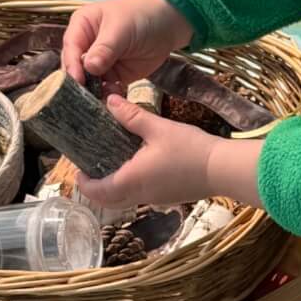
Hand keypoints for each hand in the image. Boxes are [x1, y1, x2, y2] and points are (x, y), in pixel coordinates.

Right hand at [62, 0, 193, 91]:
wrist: (168, 25)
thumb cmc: (140, 17)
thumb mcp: (121, 28)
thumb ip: (105, 48)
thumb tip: (89, 67)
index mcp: (81, 26)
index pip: (70, 48)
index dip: (72, 64)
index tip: (78, 79)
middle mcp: (86, 46)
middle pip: (75, 68)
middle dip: (80, 82)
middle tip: (85, 96)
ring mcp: (99, 63)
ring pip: (88, 81)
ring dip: (93, 91)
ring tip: (100, 99)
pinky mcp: (112, 76)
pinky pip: (104, 89)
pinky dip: (107, 95)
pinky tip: (114, 97)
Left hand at [80, 97, 264, 210]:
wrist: (223, 169)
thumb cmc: (190, 149)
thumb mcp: (158, 128)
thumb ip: (131, 115)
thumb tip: (109, 100)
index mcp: (132, 180)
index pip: (97, 191)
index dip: (84, 184)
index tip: (78, 170)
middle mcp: (140, 195)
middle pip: (109, 200)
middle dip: (96, 188)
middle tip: (91, 168)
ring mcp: (155, 199)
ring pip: (125, 199)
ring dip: (114, 187)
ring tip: (112, 163)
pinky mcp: (167, 197)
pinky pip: (141, 195)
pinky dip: (131, 186)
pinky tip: (137, 166)